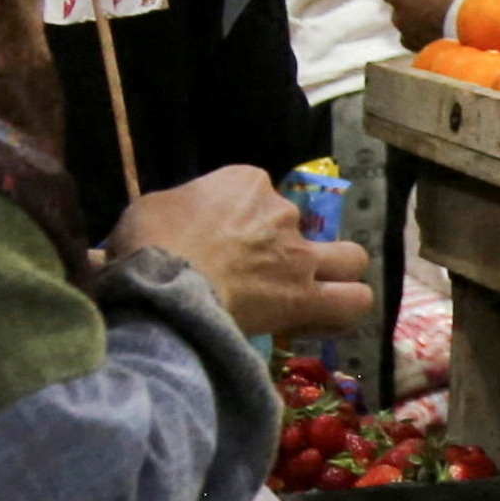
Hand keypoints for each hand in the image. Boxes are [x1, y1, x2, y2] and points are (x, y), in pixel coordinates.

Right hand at [114, 166, 377, 345]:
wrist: (162, 284)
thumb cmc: (147, 243)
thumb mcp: (151, 209)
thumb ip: (175, 215)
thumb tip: (166, 234)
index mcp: (245, 182)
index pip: (256, 192)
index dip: (243, 218)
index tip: (224, 242)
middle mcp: (281, 212)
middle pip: (301, 224)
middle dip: (290, 243)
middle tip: (269, 268)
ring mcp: (300, 255)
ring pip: (350, 258)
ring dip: (339, 272)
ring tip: (320, 289)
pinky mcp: (307, 296)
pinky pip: (352, 302)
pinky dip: (344, 310)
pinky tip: (327, 318)